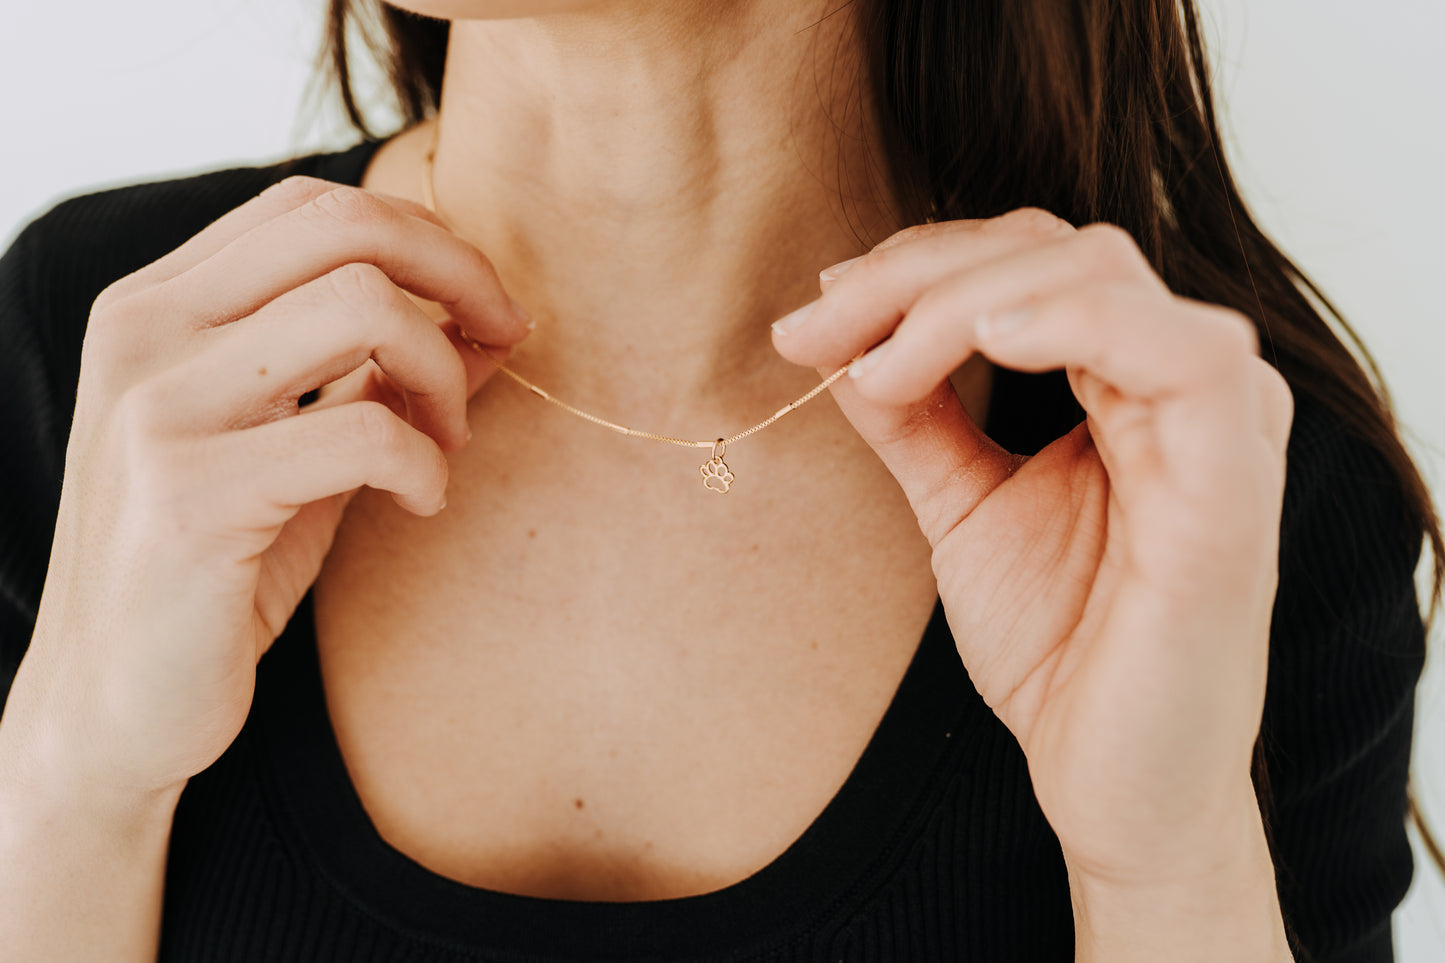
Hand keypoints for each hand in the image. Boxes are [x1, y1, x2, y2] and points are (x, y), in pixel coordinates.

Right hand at [8, 177, 530, 799]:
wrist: (112, 703)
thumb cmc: (216, 570)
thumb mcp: (301, 449)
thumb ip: (377, 375)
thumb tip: (494, 322)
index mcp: (157, 305)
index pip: (312, 206)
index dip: (424, 239)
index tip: (483, 308)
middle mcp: (145, 332)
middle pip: (345, 226)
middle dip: (458, 276)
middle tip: (503, 343)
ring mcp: (159, 406)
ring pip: (362, 306)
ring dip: (443, 373)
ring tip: (447, 443)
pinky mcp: (192, 493)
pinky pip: (367, 431)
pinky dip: (428, 464)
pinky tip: (422, 504)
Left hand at [770, 209, 1293, 887]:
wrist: (1112, 785)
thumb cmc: (1057, 650)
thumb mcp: (962, 507)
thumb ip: (915, 416)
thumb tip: (833, 332)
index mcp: (1131, 383)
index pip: (1028, 265)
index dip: (916, 269)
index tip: (814, 315)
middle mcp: (1183, 385)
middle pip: (1054, 251)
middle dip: (917, 276)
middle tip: (815, 330)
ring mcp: (1221, 426)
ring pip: (1099, 276)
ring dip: (963, 298)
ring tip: (876, 368)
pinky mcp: (1234, 486)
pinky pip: (1185, 356)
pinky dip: (1076, 323)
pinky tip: (986, 340)